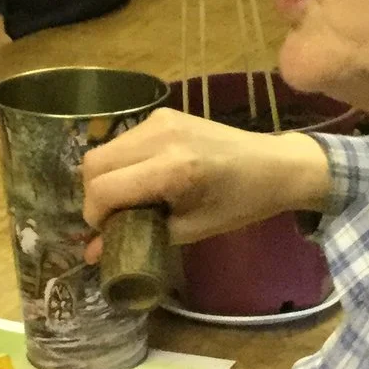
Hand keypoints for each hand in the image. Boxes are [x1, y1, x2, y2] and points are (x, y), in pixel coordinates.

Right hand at [79, 108, 330, 250]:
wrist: (275, 164)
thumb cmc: (241, 203)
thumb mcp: (193, 229)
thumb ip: (140, 237)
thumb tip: (94, 254)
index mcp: (172, 169)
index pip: (104, 189)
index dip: (94, 216)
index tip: (104, 234)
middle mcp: (160, 137)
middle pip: (94, 164)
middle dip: (93, 196)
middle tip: (111, 218)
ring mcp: (160, 120)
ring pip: (103, 149)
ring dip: (105, 178)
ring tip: (126, 200)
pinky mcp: (163, 114)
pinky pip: (123, 140)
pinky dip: (121, 163)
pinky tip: (141, 179)